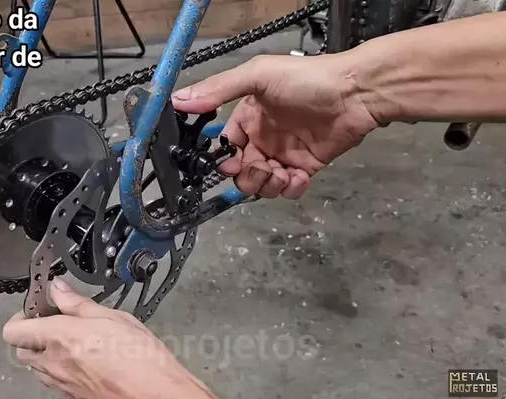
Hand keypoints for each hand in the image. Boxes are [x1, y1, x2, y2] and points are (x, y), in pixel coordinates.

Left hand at [2, 278, 223, 398]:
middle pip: (21, 349)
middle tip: (54, 321)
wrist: (157, 397)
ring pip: (38, 367)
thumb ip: (79, 303)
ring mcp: (62, 385)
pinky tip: (87, 360)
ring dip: (46, 352)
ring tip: (73, 340)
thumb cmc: (141, 360)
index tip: (40, 305)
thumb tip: (59, 289)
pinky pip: (56, 382)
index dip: (22, 314)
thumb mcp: (114, 317)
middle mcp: (54, 364)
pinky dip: (63, 369)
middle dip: (32, 333)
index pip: (13, 329)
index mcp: (59, 338)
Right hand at [172, 54, 378, 198]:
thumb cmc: (306, 79)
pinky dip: (290, 189)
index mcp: (247, 118)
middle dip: (247, 176)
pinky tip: (298, 177)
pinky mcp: (305, 168)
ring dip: (268, 185)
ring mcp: (283, 155)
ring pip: (262, 185)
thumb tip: (178, 100)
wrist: (355, 93)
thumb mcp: (257, 76)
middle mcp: (262, 138)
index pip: (224, 147)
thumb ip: (218, 90)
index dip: (223, 160)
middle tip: (262, 167)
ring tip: (283, 173)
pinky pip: (288, 189)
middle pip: (240, 172)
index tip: (230, 163)